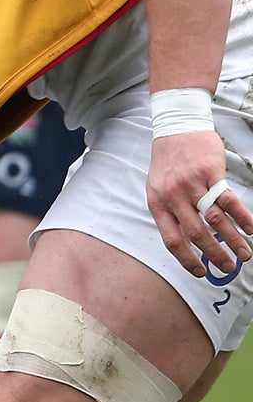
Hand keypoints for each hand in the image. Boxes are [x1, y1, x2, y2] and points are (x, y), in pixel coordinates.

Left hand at [148, 131, 251, 278]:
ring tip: (245, 254)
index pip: (172, 239)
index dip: (187, 259)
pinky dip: (242, 216)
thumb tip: (186, 242)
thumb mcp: (157, 189)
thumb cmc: (167, 163)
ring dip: (232, 239)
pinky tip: (251, 229)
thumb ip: (170, 213)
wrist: (176, 129)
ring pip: (215, 219)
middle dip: (215, 254)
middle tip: (229, 268)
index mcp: (157, 204)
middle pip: (196, 233)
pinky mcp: (211, 173)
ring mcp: (192, 184)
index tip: (201, 272)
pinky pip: (228, 200)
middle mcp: (173, 196)